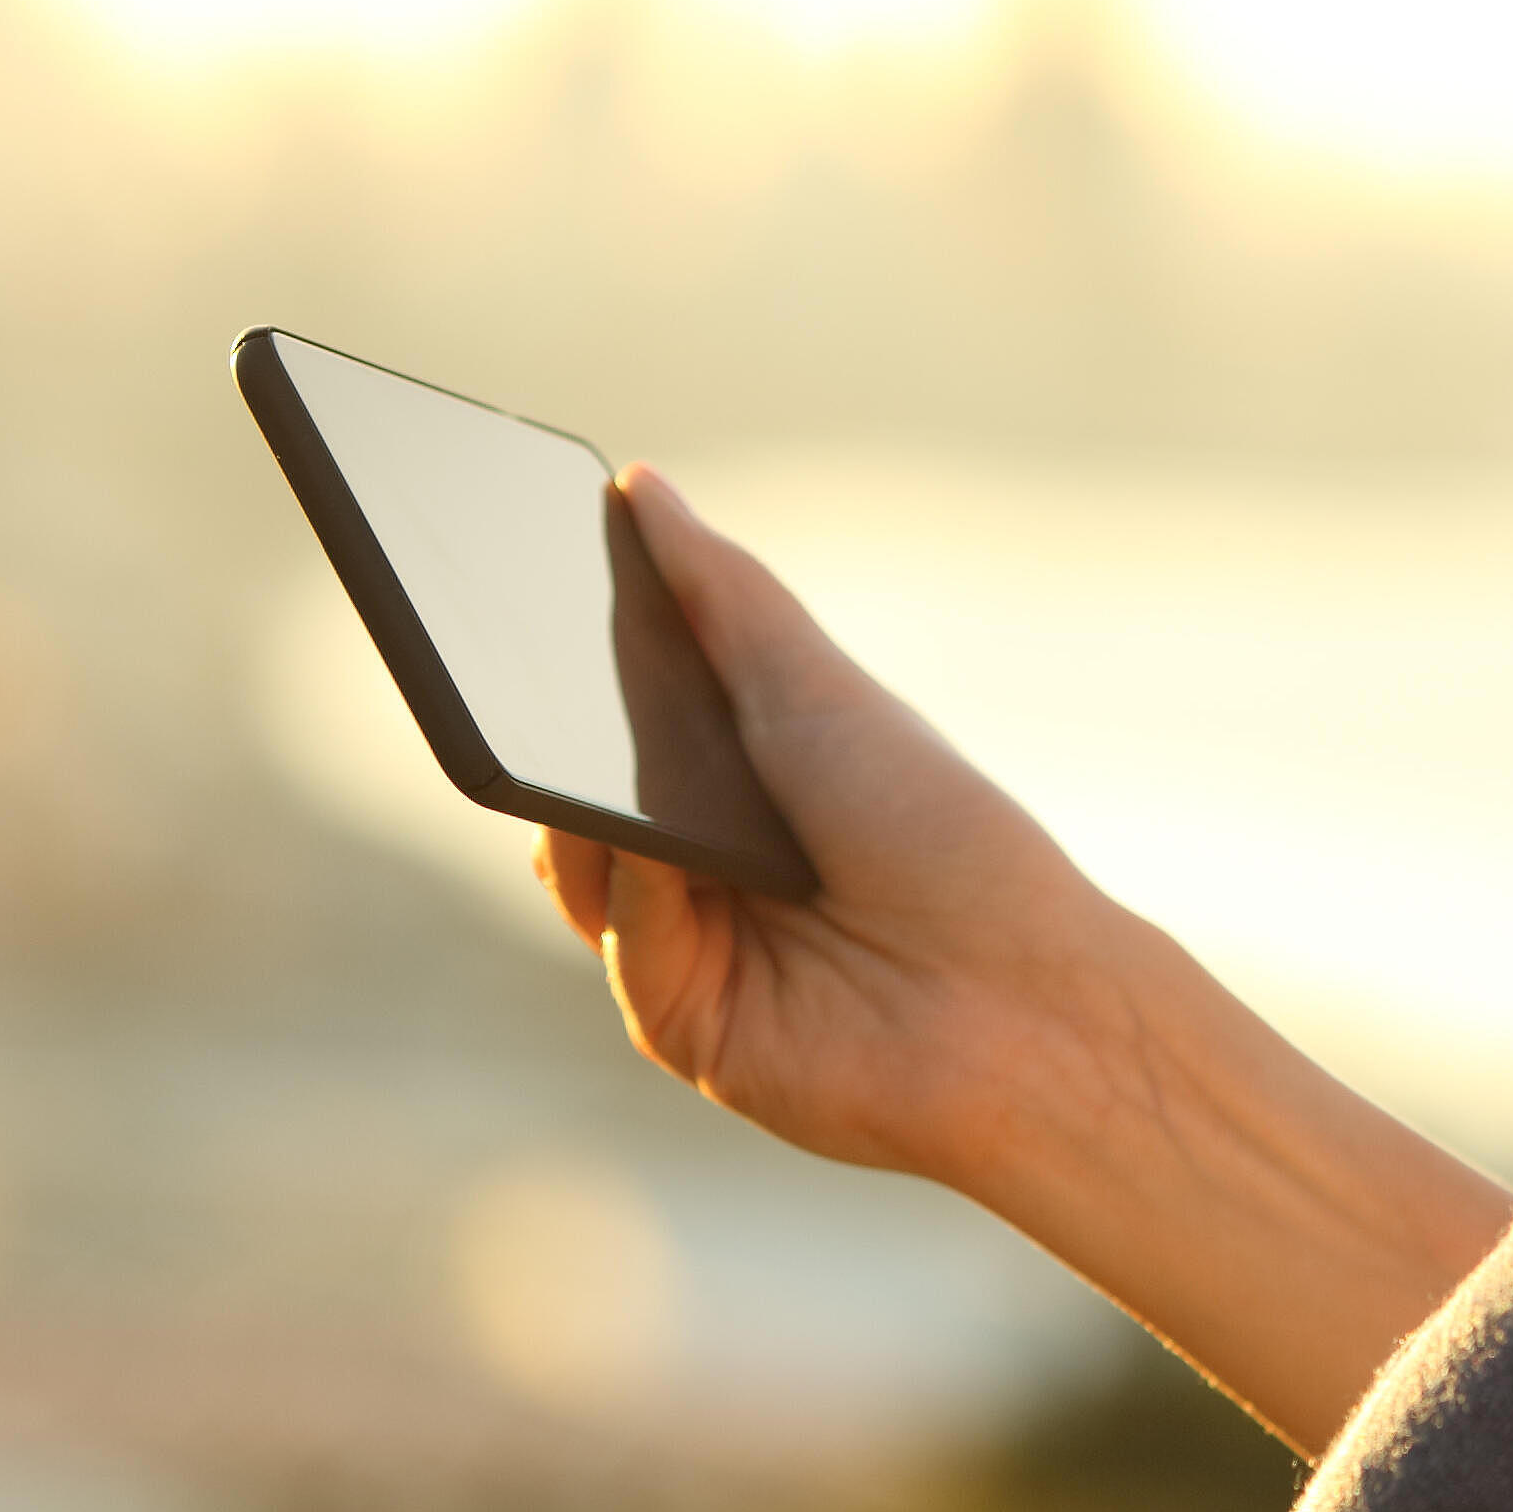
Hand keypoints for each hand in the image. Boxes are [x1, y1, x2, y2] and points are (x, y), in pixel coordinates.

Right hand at [534, 467, 1512, 1454]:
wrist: (1020, 993)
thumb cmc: (940, 833)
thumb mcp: (817, 691)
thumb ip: (720, 596)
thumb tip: (641, 487)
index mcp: (734, 778)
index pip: (612, 714)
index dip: (557, 661)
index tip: (502, 585)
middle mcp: (700, 863)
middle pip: (577, 788)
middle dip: (537, 730)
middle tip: (491, 661)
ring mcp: (687, 946)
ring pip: (580, 868)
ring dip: (580, 811)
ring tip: (583, 759)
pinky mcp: (684, 1024)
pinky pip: (622, 944)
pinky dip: (636, 892)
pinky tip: (662, 853)